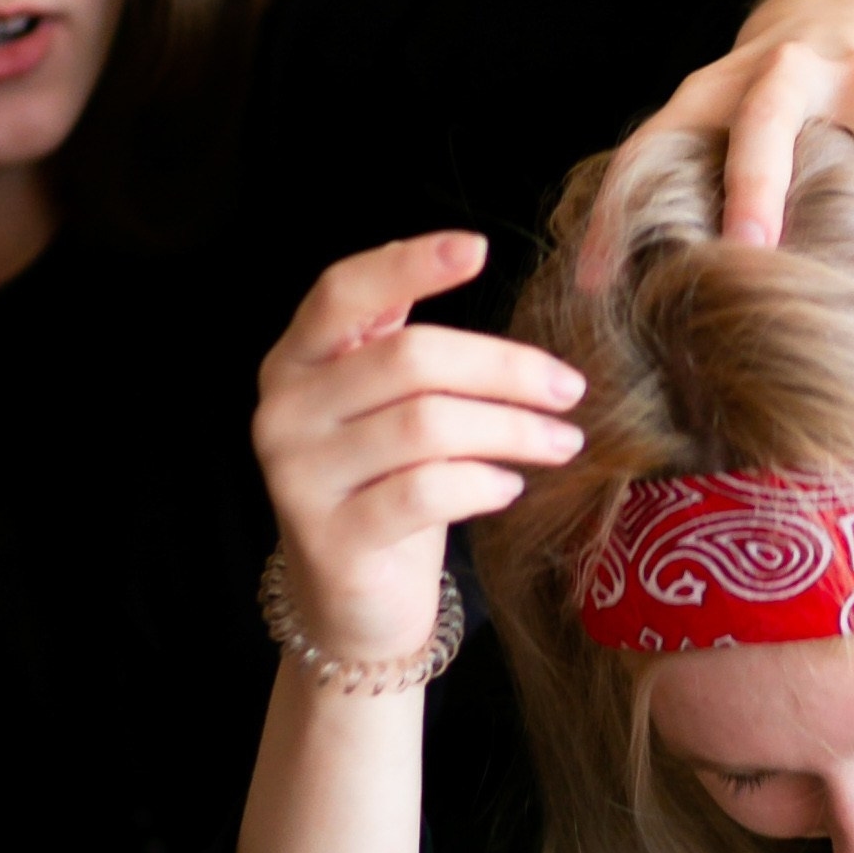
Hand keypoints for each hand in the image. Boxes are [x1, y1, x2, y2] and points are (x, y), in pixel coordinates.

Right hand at [253, 232, 584, 663]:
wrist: (352, 604)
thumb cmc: (383, 487)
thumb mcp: (383, 407)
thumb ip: (402, 342)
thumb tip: (466, 258)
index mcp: (296, 361)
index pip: (343, 292)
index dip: (408, 264)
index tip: (477, 248)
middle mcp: (284, 411)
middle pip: (408, 360)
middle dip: (504, 369)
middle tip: (569, 389)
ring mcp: (299, 477)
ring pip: (426, 426)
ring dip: (512, 431)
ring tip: (561, 443)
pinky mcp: (332, 538)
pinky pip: (425, 492)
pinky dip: (482, 483)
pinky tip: (510, 486)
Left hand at [577, 0, 853, 286]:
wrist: (841, 15)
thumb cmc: (751, 106)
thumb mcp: (698, 126)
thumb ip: (649, 192)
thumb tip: (586, 291)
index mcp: (713, 88)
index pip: (654, 142)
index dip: (620, 208)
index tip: (602, 282)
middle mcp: (786, 76)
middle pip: (768, 121)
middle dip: (758, 182)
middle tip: (752, 245)